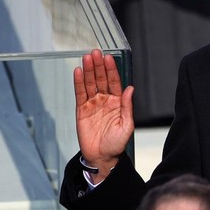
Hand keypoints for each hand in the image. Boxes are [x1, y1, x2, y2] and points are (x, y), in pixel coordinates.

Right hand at [74, 49, 133, 182]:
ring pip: (90, 84)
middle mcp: (105, 101)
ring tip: (86, 58)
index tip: (108, 58)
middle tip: (95, 52)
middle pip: (101, 79)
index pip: (114, 82)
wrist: (103, 157)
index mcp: (118, 103)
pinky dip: (78, 83)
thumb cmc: (117, 144)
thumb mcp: (127, 126)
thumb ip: (127, 107)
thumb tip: (131, 89)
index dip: (111, 70)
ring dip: (88, 70)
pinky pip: (80, 94)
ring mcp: (93, 104)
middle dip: (98, 66)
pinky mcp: (82, 110)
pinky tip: (78, 72)